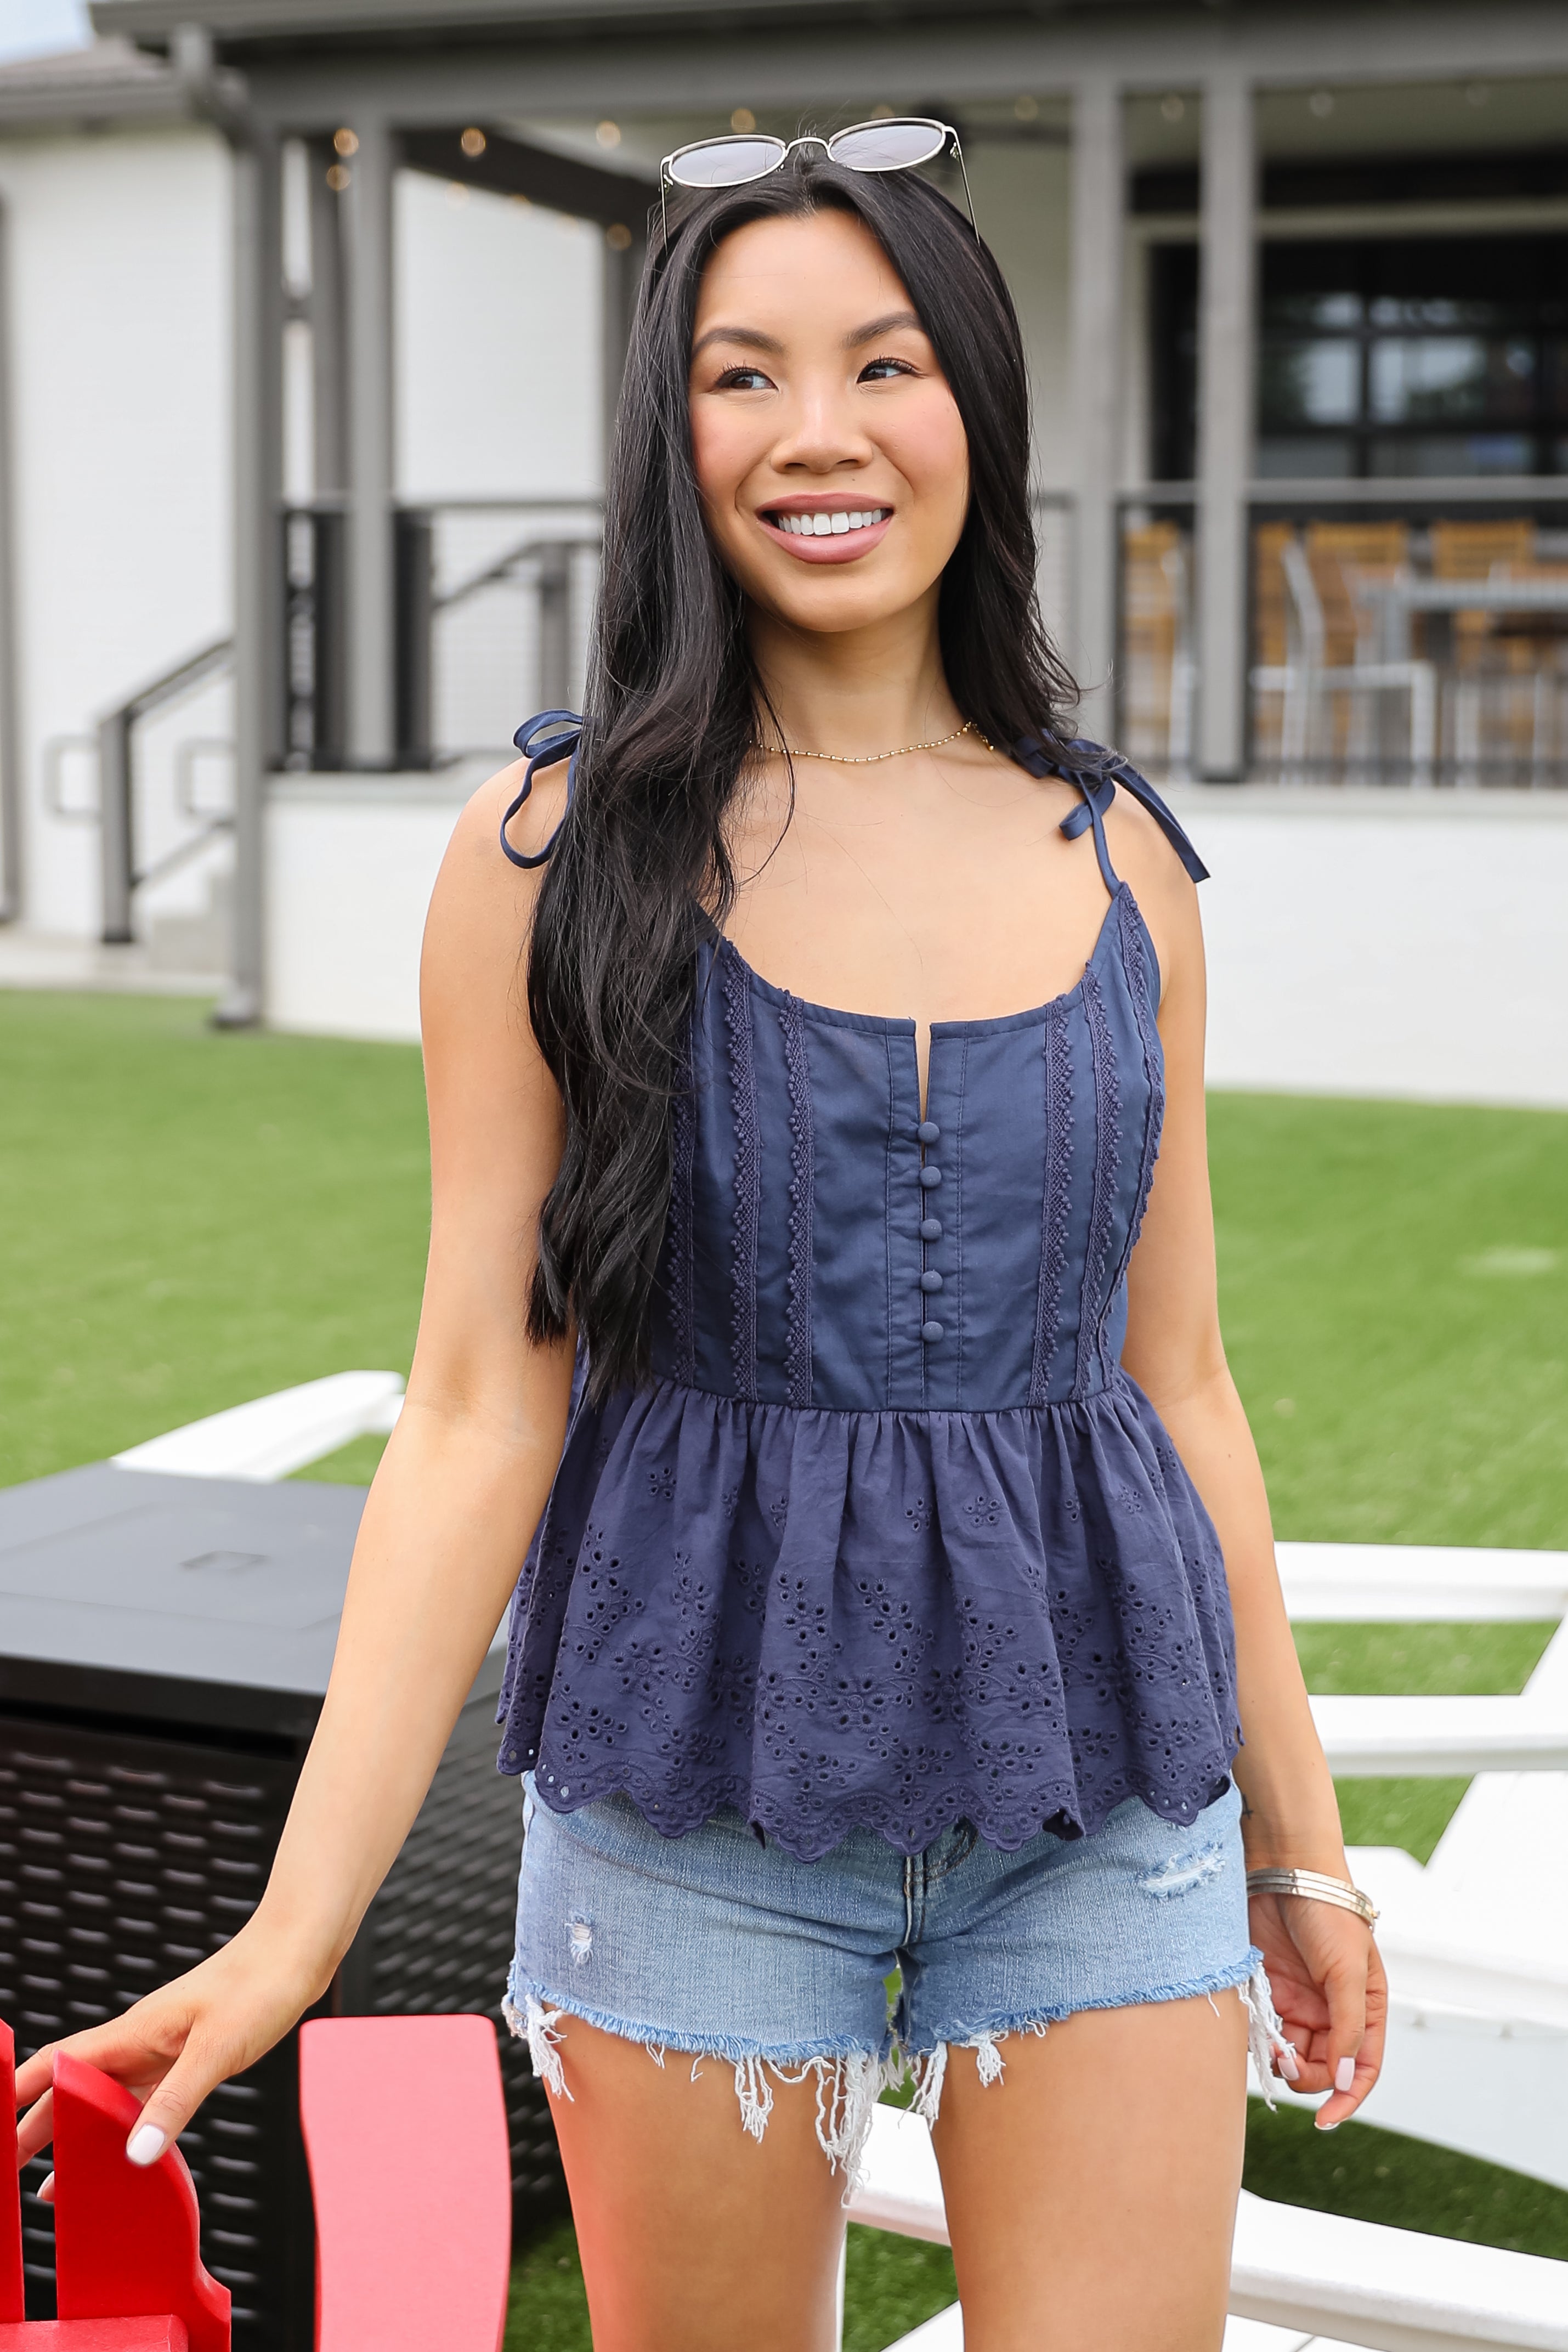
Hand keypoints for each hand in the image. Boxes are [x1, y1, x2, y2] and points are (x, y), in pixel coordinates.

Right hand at [14, 1922, 326, 2190]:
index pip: (58, 2063)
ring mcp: (165, 2047)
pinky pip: (143, 2097)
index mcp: (133, 2033)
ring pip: (107, 2096)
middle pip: (73, 2087)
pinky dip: (124, 2126)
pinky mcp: (191, 2054)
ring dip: (79, 2132)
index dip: (20, 2091)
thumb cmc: (261, 1984)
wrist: (299, 1949)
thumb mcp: (217, 2049)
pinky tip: (125, 2151)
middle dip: (38, 2126)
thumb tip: (135, 2155)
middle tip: (13, 2169)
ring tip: (57, 2179)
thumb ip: (176, 2101)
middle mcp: (141, 2040)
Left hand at [1248, 1890, 1386, 2128]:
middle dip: (1305, 2074)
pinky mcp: (1267, 1989)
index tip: (1326, 2119)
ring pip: (1290, 2053)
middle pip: (1322, 2067)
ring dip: (1279, 2057)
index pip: (1363, 2069)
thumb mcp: (1347, 1970)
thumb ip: (1348, 2025)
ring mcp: (1297, 2001)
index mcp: (1363, 2008)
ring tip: (1269, 2039)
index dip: (1349, 2098)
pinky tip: (1255, 2025)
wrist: (1283, 1869)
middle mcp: (1331, 2010)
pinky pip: (1263, 2029)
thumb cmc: (1328, 1912)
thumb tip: (1347, 2079)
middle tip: (1286, 2060)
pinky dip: (1258, 2036)